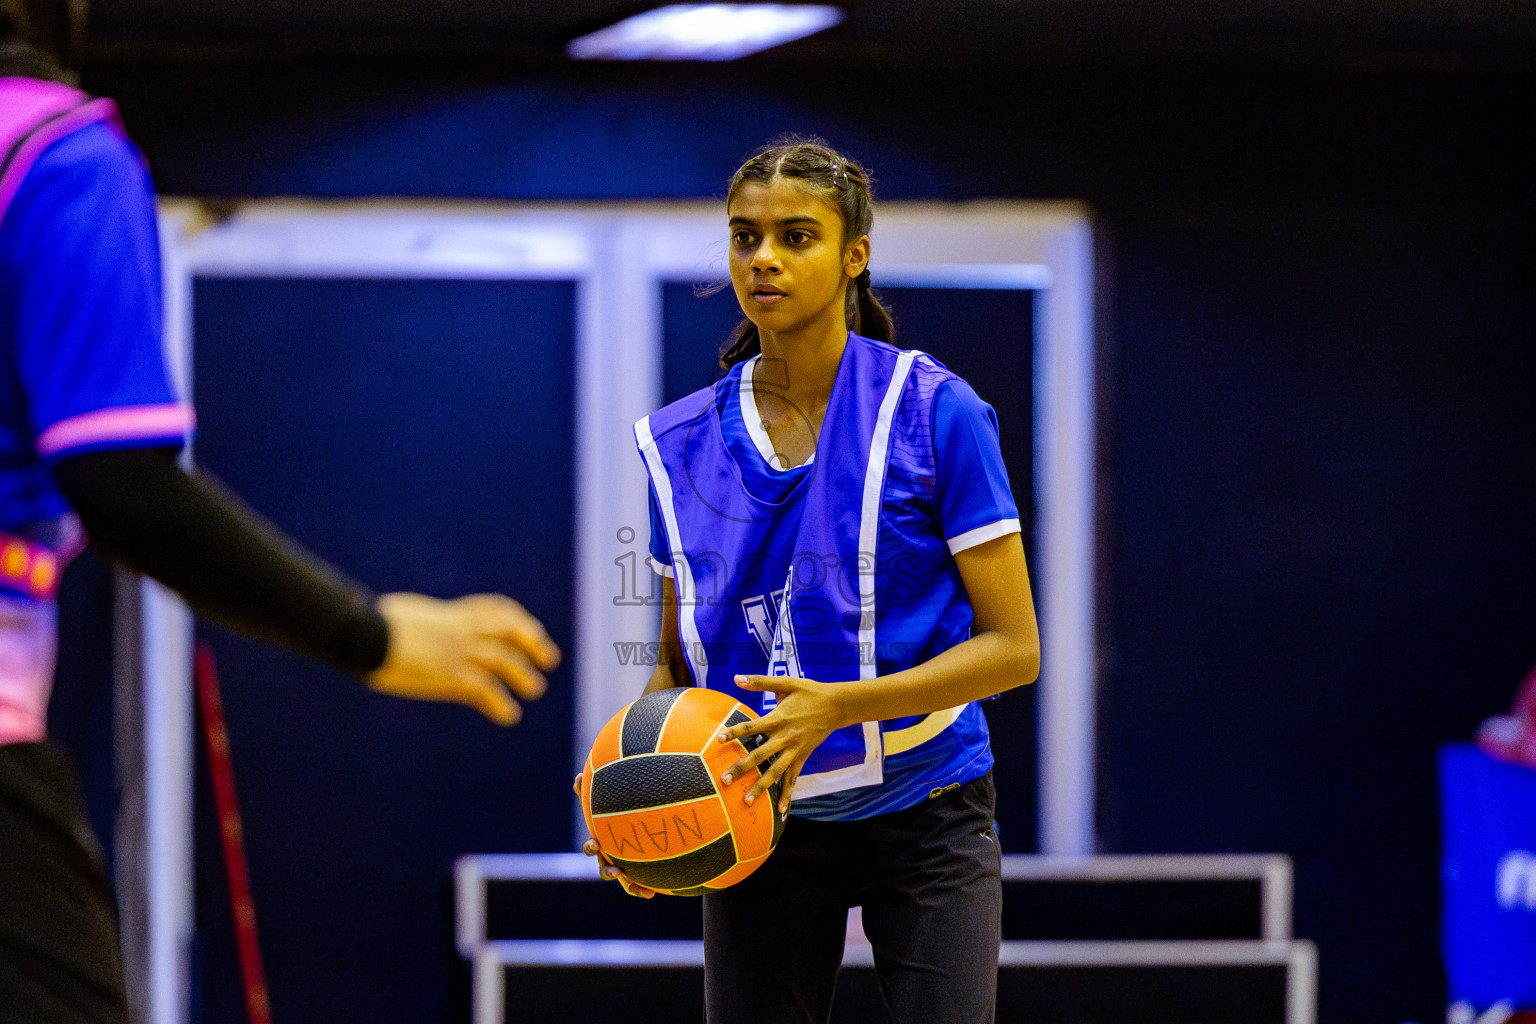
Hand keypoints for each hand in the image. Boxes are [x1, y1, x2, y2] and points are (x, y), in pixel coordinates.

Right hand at [367, 592, 560, 724]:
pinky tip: (509, 715)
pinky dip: (500, 703)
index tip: (530, 628)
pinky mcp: (452, 676)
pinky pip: (486, 690)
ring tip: (535, 688)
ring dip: (522, 675)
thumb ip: (420, 623)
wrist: (367, 635)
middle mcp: (463, 629)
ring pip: (504, 661)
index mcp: (452, 613)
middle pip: (509, 631)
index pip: (496, 609)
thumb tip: (408, 627)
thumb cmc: (373, 624)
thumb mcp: (406, 616)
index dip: (517, 619)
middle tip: (548, 658)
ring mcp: (460, 651)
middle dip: (532, 643)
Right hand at [573, 773, 656, 897]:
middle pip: (604, 869)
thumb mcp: (605, 803)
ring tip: (642, 890)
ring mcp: (624, 867)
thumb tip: (578, 776)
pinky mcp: (638, 874)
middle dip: (607, 872)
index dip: (591, 847)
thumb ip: (592, 792)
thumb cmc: (617, 813)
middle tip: (616, 871)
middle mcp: (610, 858)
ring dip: (629, 886)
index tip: (596, 844)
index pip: (592, 846)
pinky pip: (638, 885)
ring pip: (623, 881)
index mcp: (602, 842)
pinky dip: (642, 890)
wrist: (638, 827)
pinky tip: (653, 893)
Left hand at [717, 674, 845, 815]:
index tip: (718, 739)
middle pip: (760, 755)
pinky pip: (793, 778)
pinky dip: (787, 794)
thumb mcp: (785, 683)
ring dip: (761, 787)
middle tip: (724, 780)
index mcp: (778, 718)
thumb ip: (760, 681)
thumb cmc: (809, 692)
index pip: (751, 727)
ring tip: (746, 801)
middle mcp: (785, 737)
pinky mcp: (802, 757)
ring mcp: (794, 750)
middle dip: (741, 768)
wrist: (836, 705)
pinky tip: (781, 810)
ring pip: (775, 772)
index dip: (735, 732)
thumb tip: (737, 678)